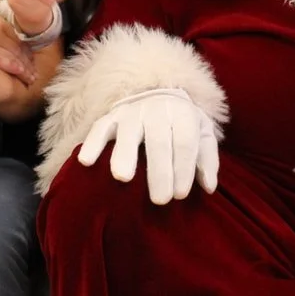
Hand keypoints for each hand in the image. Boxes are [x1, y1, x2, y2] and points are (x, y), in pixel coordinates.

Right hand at [0, 0, 35, 84]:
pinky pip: (0, 60)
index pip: (19, 39)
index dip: (27, 52)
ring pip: (13, 55)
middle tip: (35, 75)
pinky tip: (20, 74)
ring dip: (24, 68)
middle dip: (29, 63)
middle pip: (19, 49)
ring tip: (30, 79)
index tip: (32, 62)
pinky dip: (12, 67)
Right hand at [77, 88, 218, 205]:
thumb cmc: (182, 124)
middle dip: (160, 171)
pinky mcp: (111, 116)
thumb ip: (208, 159)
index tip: (180, 195)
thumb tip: (209, 187)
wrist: (158, 95)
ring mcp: (131, 112)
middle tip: (160, 200)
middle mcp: (156, 109)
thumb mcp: (203, 133)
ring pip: (128, 133)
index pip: (185, 142)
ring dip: (124, 154)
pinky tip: (86, 161)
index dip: (184, 169)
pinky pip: (99, 128)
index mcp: (182, 113)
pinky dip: (92, 143)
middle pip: (158, 141)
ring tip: (122, 178)